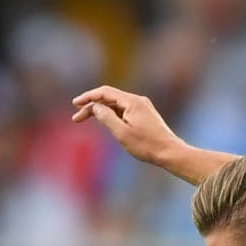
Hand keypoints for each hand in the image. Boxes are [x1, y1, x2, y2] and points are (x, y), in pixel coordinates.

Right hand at [72, 85, 186, 168]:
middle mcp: (138, 100)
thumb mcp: (121, 132)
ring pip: (116, 105)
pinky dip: (112, 115)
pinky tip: (105, 122)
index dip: (88, 97)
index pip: (104, 92)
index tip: (75, 104)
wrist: (170, 153)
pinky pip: (124, 110)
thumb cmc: (146, 145)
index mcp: (132, 101)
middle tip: (77, 118)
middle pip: (109, 98)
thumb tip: (95, 106)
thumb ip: (106, 117)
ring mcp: (142, 107)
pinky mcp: (145, 115)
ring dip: (101, 111)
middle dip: (92, 106)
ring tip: (87, 120)